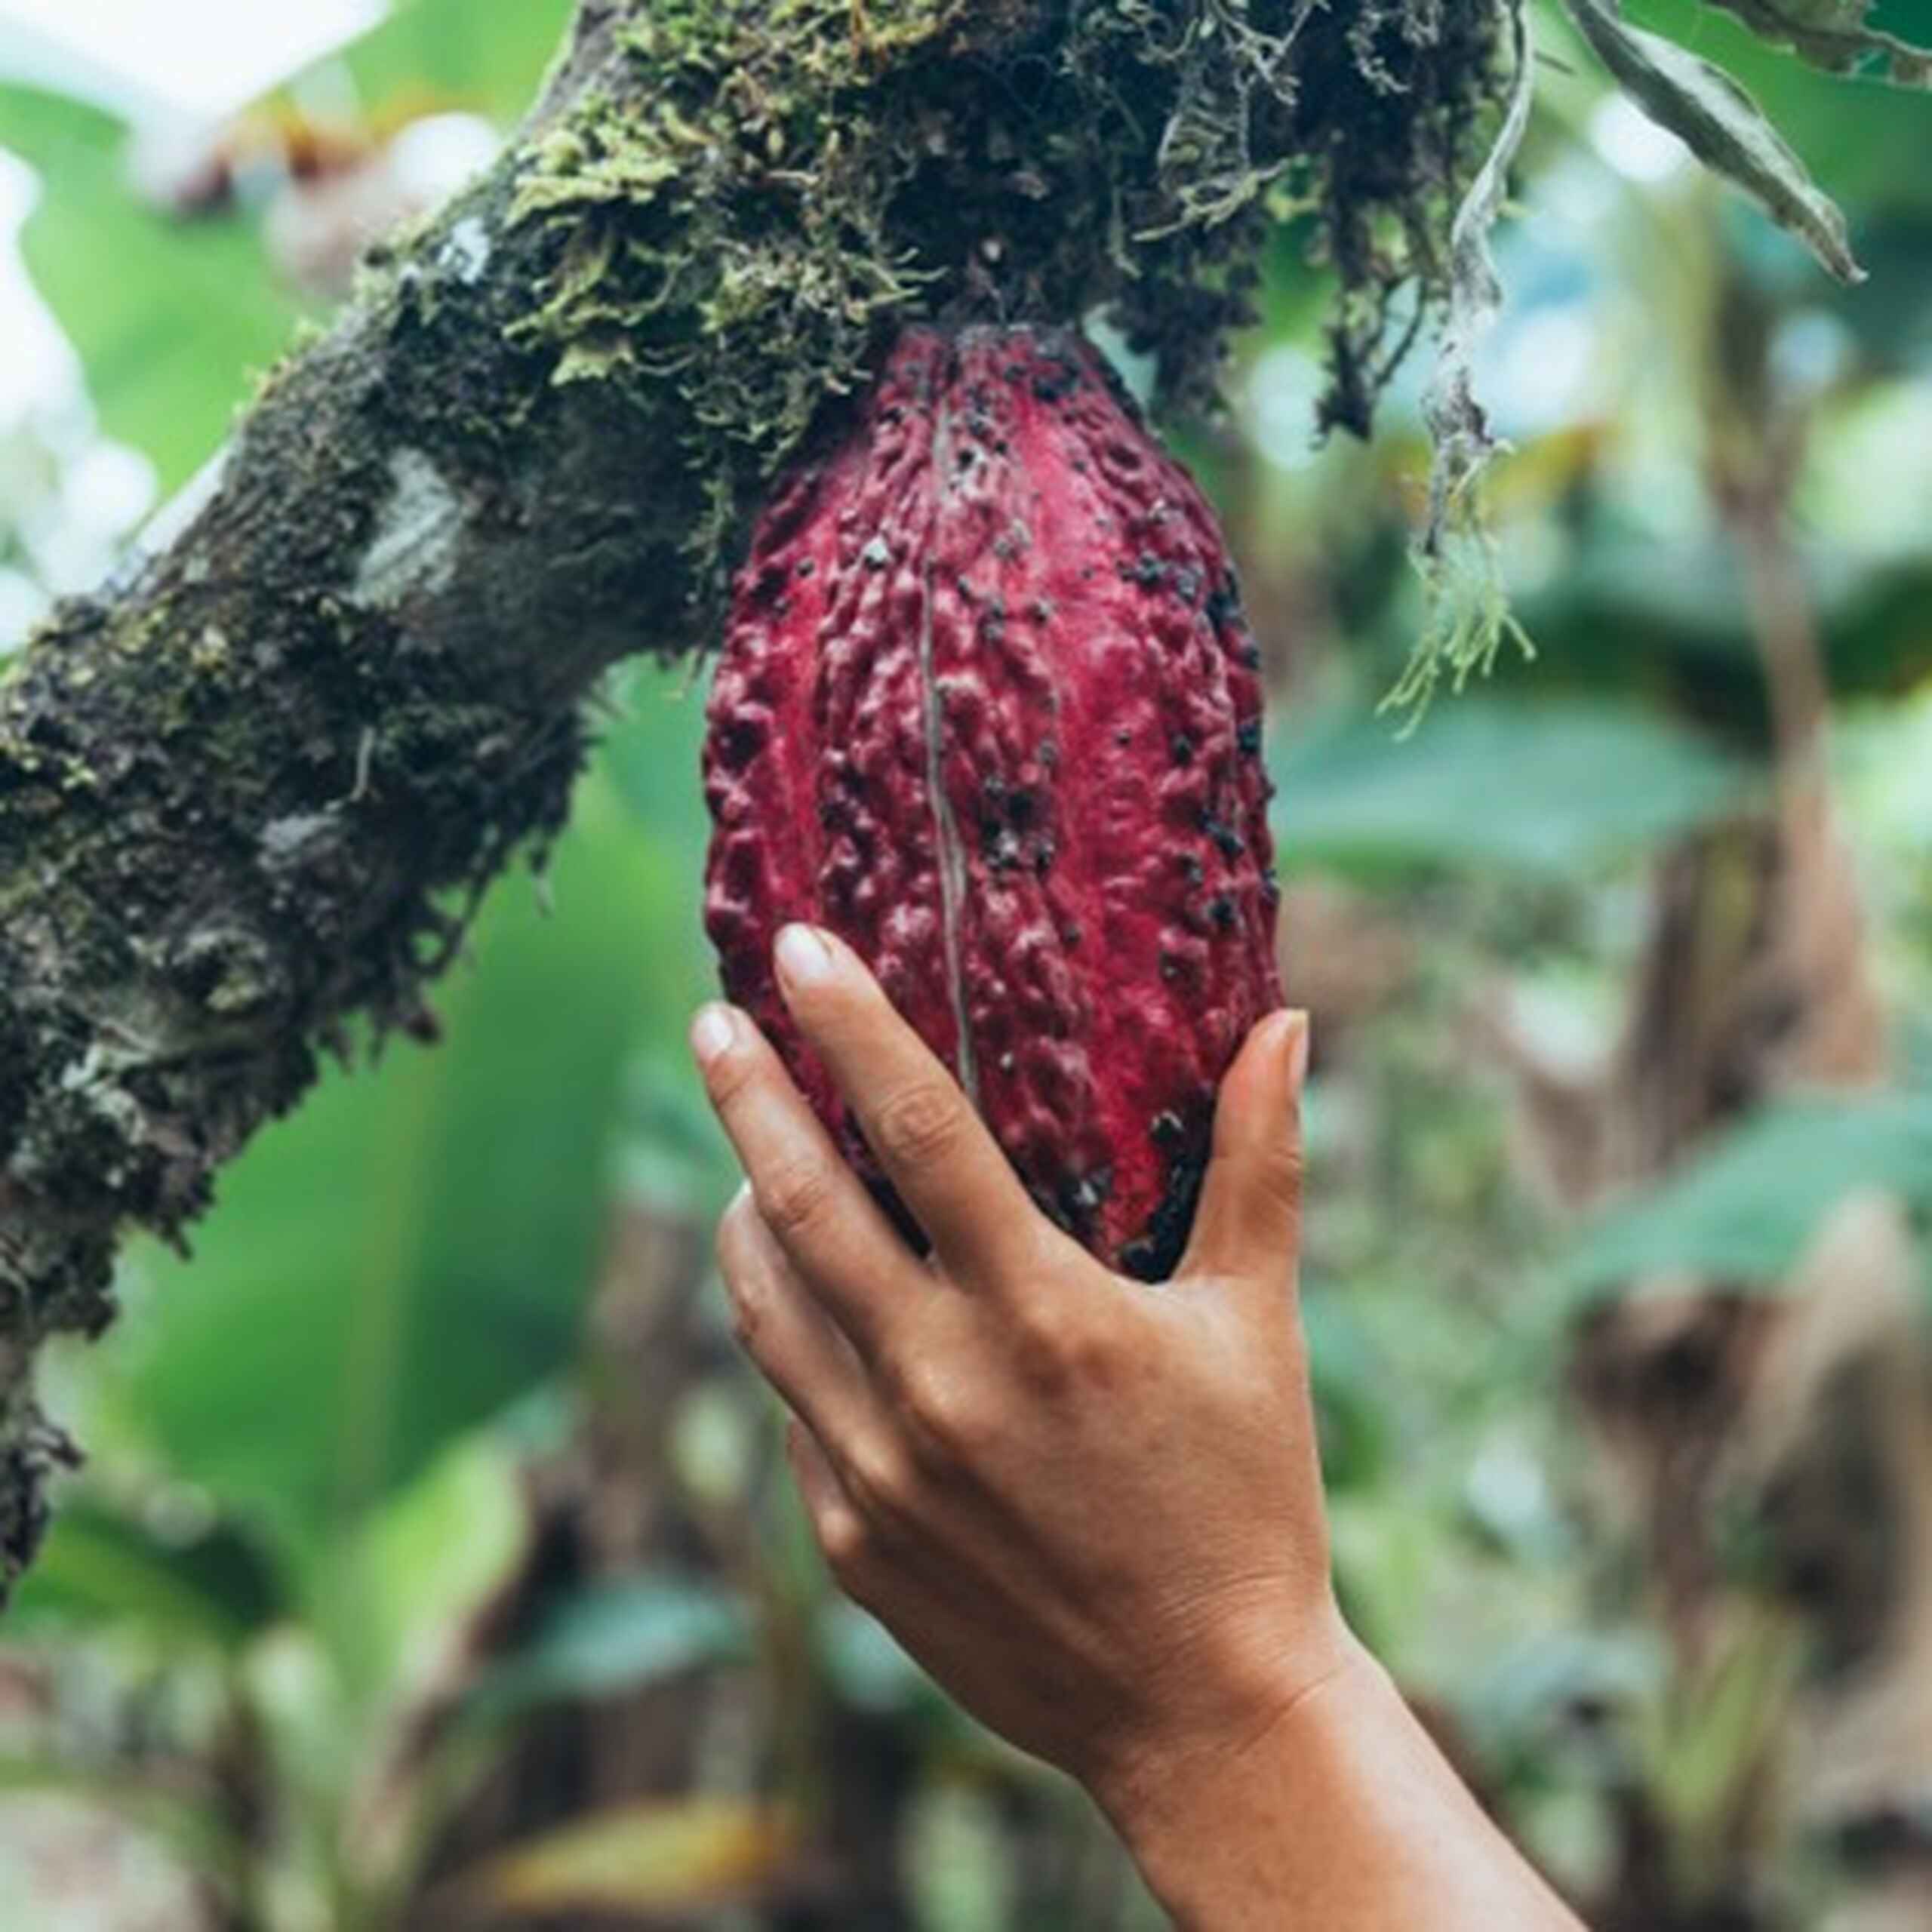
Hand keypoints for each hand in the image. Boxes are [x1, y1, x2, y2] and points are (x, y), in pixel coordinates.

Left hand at [689, 922, 1341, 1808]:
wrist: (1203, 1711)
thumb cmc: (1246, 1503)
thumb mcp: (1261, 1324)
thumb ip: (1261, 1163)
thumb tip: (1285, 1023)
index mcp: (1042, 1314)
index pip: (915, 1132)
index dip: (850, 1027)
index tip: (795, 948)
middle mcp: (941, 1384)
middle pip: (799, 1204)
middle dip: (744, 1098)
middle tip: (712, 1024)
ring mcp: (881, 1471)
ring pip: (765, 1306)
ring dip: (743, 1213)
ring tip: (747, 1160)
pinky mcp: (853, 1544)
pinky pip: (791, 1407)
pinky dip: (790, 1334)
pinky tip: (812, 1306)